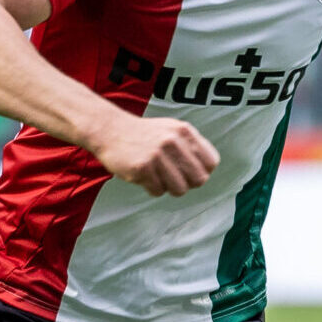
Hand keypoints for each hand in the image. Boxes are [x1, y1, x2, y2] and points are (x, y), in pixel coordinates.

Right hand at [90, 111, 219, 195]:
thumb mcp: (171, 130)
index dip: (202, 171)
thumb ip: (191, 146)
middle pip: (199, 180)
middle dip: (187, 183)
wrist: (110, 130)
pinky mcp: (142, 168)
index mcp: (184, 132)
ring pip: (180, 189)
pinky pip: (158, 191)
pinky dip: (151, 188)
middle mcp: (173, 142)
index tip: (190, 170)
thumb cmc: (144, 134)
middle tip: (173, 177)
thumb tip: (208, 170)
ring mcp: (157, 155)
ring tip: (158, 176)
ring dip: (169, 188)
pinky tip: (144, 175)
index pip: (211, 162)